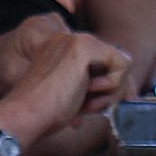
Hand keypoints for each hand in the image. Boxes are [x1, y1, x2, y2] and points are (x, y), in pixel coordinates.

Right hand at [0, 27, 132, 145]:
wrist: (26, 115)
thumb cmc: (44, 114)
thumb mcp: (75, 97)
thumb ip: (96, 89)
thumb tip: (130, 94)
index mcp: (62, 51)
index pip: (103, 64)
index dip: (106, 90)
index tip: (91, 108)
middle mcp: (69, 40)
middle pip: (114, 63)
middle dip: (110, 92)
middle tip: (87, 107)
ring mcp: (77, 40)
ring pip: (121, 64)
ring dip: (109, 92)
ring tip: (85, 103)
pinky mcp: (85, 46)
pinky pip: (122, 64)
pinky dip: (112, 86)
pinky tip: (88, 94)